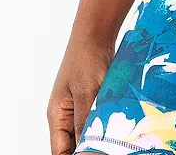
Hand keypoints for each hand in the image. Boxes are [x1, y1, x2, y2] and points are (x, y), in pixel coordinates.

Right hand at [47, 34, 115, 154]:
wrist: (96, 32)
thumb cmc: (87, 58)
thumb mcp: (86, 93)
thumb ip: (84, 123)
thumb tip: (84, 150)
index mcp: (57, 115)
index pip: (60, 151)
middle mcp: (65, 115)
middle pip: (73, 145)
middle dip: (89, 148)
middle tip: (108, 148)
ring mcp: (78, 108)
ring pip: (87, 134)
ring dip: (99, 138)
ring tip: (114, 140)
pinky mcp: (92, 101)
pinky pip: (96, 121)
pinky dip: (105, 126)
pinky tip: (118, 128)